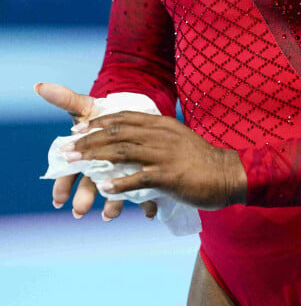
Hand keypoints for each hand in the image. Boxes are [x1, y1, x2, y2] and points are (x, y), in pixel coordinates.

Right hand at [34, 82, 156, 221]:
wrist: (133, 121)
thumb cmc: (105, 117)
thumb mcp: (87, 107)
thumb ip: (65, 99)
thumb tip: (40, 86)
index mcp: (88, 155)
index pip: (70, 172)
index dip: (62, 184)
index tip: (58, 199)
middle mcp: (102, 168)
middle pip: (91, 184)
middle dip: (85, 197)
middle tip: (80, 210)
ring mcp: (122, 174)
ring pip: (116, 191)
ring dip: (112, 204)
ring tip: (110, 216)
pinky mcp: (142, 176)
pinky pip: (144, 192)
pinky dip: (146, 203)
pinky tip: (148, 213)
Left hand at [64, 111, 247, 209]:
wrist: (227, 173)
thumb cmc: (200, 159)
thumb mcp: (177, 139)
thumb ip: (156, 138)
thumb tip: (133, 142)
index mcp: (162, 124)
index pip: (125, 117)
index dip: (100, 122)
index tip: (79, 128)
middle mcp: (161, 134)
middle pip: (118, 132)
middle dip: (90, 139)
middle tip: (68, 147)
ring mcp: (165, 154)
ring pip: (123, 151)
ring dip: (96, 156)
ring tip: (77, 163)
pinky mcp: (170, 175)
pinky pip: (140, 178)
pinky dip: (120, 183)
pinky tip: (105, 188)